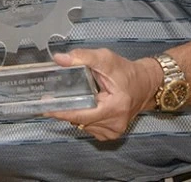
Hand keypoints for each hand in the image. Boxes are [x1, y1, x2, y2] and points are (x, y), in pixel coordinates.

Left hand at [45, 49, 160, 141]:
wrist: (145, 84)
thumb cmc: (126, 72)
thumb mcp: (105, 59)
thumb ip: (82, 57)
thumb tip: (60, 59)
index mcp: (115, 107)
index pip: (82, 114)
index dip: (62, 111)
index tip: (46, 108)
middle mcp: (115, 123)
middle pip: (80, 120)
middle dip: (66, 110)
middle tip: (54, 98)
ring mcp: (114, 131)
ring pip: (83, 126)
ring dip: (76, 114)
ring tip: (76, 98)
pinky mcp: (112, 134)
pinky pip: (90, 128)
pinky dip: (84, 118)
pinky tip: (87, 106)